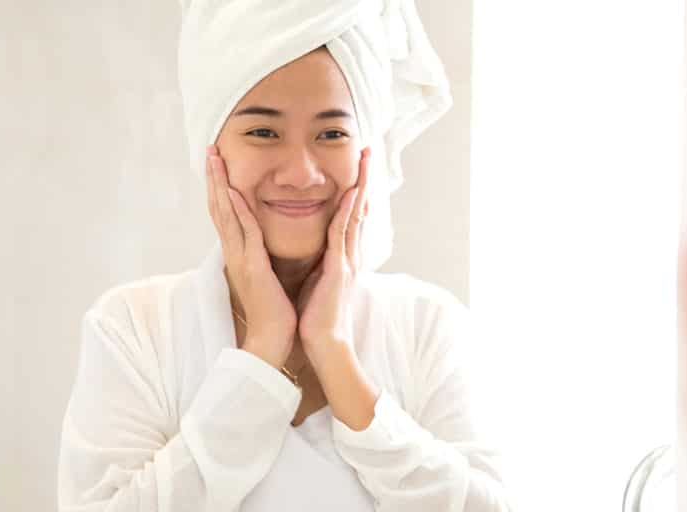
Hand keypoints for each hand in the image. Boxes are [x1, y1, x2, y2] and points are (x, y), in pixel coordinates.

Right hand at [205, 144, 295, 368]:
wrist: (274, 339)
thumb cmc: (274, 309)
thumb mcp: (266, 273)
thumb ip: (261, 254)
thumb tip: (262, 239)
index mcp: (240, 253)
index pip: (226, 213)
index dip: (220, 187)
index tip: (218, 163)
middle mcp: (235, 252)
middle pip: (219, 207)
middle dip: (214, 178)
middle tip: (209, 150)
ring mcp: (240, 259)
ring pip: (225, 214)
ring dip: (219, 185)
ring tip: (214, 159)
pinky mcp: (253, 267)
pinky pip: (245, 234)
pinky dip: (238, 212)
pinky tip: (232, 192)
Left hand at [296, 148, 370, 367]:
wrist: (325, 343)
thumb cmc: (318, 317)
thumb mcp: (319, 280)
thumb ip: (323, 261)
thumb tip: (318, 249)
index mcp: (344, 257)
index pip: (352, 216)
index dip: (355, 190)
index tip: (357, 167)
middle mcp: (351, 254)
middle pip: (360, 209)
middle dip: (365, 179)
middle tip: (368, 152)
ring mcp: (348, 260)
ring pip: (356, 215)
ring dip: (360, 186)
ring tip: (364, 161)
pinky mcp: (340, 269)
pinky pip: (342, 234)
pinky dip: (347, 212)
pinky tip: (351, 193)